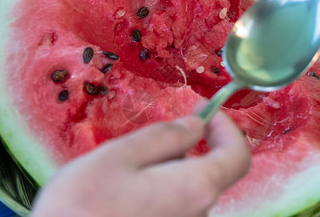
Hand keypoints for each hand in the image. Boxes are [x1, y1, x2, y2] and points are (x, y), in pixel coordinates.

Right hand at [31, 102, 250, 216]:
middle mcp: (198, 214)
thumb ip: (165, 137)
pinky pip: (175, 206)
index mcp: (194, 188)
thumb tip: (196, 126)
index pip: (237, 156)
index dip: (227, 129)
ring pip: (189, 189)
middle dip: (188, 148)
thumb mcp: (120, 155)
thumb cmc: (82, 204)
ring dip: (169, 170)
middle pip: (211, 172)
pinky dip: (161, 190)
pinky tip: (126, 194)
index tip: (207, 113)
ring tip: (127, 170)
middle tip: (152, 139)